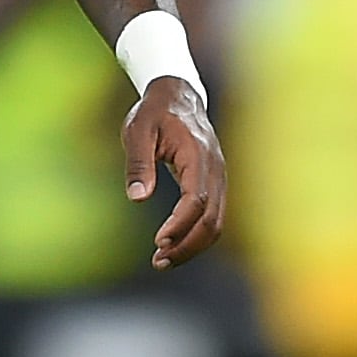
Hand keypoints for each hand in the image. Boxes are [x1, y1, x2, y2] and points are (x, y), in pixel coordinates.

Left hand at [125, 77, 226, 268]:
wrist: (178, 96)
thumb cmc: (154, 113)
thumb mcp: (137, 131)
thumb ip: (138, 164)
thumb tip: (138, 199)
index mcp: (198, 155)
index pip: (197, 199)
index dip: (180, 224)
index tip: (158, 240)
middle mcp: (215, 169)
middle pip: (212, 219)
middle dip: (187, 245)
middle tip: (158, 261)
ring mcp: (219, 177)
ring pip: (217, 222)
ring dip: (193, 245)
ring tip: (162, 260)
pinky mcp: (214, 184)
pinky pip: (213, 216)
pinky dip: (196, 235)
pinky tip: (173, 245)